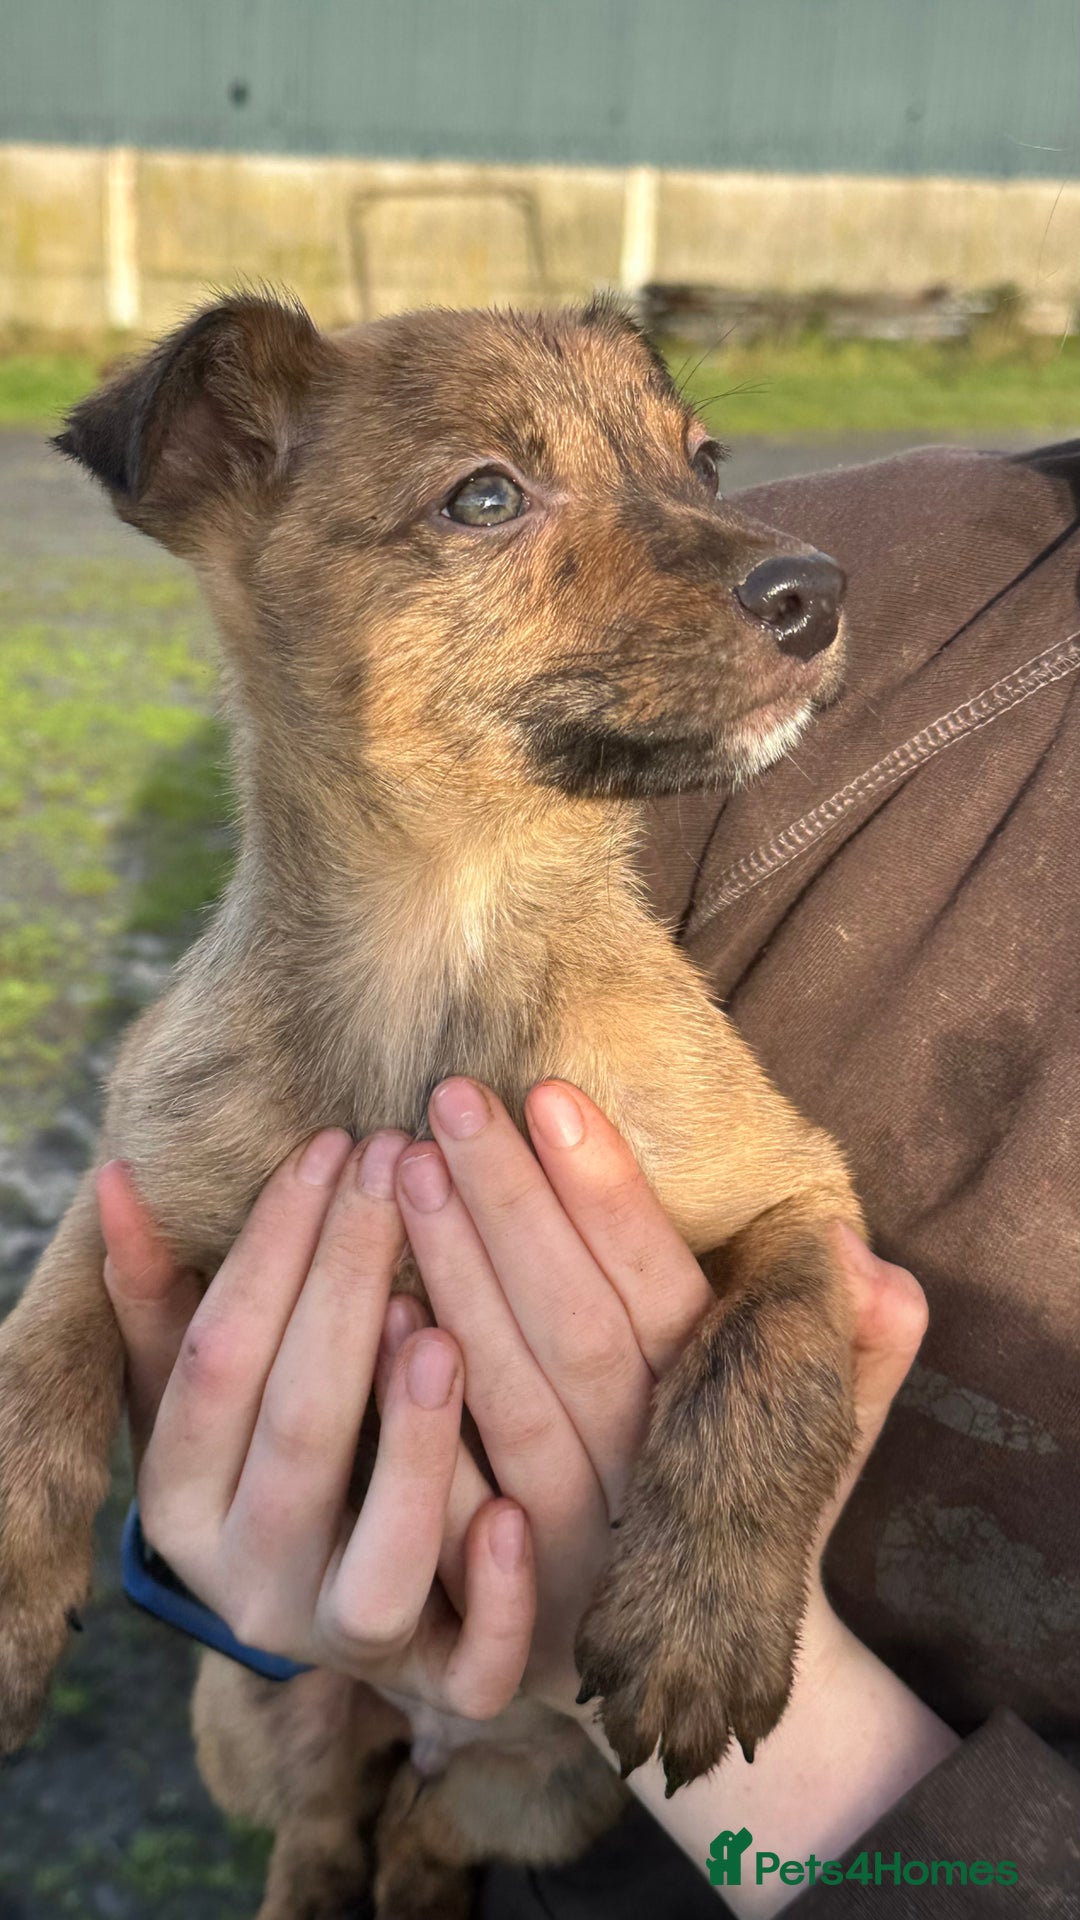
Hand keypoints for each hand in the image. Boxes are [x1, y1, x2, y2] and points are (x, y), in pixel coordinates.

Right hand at [99, 1131, 534, 1718]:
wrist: (358, 1595)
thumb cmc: (280, 1450)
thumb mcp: (209, 1385)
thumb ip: (165, 1296)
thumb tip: (120, 1179)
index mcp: (182, 1501)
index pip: (219, 1361)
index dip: (271, 1249)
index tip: (330, 1147)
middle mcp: (250, 1584)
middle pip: (300, 1437)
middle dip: (347, 1292)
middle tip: (401, 1171)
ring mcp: (344, 1642)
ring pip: (379, 1568)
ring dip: (412, 1448)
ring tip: (441, 1332)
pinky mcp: (442, 1686)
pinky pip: (469, 1669)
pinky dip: (494, 1599)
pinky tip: (518, 1518)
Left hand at [391, 1078, 927, 1723]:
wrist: (707, 1689)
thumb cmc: (753, 1508)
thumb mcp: (822, 1433)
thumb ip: (857, 1347)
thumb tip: (851, 1253)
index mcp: (718, 1424)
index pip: (661, 1294)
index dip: (608, 1198)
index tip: (551, 1095)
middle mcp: (643, 1481)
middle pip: (569, 1330)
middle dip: (507, 1206)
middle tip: (449, 1097)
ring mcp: (570, 1547)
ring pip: (504, 1400)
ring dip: (451, 1278)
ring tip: (401, 1167)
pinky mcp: (500, 1605)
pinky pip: (450, 1504)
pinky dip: (413, 1413)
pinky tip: (377, 1312)